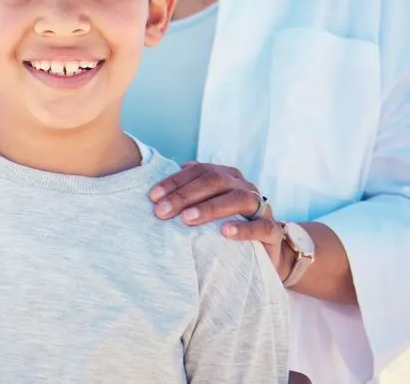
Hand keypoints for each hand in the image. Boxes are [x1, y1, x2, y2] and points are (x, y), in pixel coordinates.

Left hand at [149, 161, 290, 277]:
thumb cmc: (228, 225)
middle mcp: (244, 185)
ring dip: (210, 207)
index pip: (198, 171)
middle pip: (214, 181)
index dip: (174, 182)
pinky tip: (225, 232)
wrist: (265, 252)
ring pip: (237, 198)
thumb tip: (158, 191)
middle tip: (162, 211)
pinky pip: (261, 226)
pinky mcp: (272, 230)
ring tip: (187, 219)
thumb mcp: (207, 208)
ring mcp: (261, 206)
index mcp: (227, 176)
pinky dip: (243, 228)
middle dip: (184, 195)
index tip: (152, 197)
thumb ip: (188, 196)